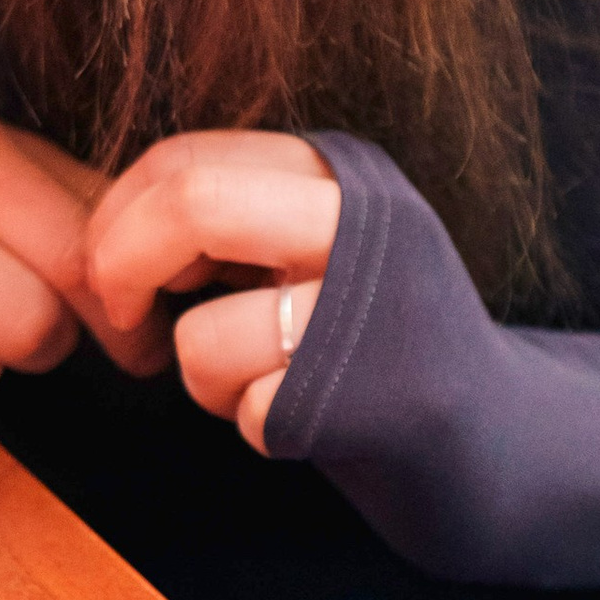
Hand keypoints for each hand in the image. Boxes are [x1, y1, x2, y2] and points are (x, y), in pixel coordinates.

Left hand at [83, 133, 342, 451]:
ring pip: (202, 335)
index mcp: (342, 172)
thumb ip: (229, 217)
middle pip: (188, 204)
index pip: (184, 158)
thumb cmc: (369, 345)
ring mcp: (370, 310)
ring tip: (258, 382)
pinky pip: (244, 411)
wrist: (493, 442)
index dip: (116, 217)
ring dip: (199, 377)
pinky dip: (252, 426)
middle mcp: (366, 221)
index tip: (110, 270)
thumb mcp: (313, 246)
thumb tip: (107, 223)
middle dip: (120, 268)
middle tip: (123, 318)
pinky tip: (307, 420)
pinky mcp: (369, 399)